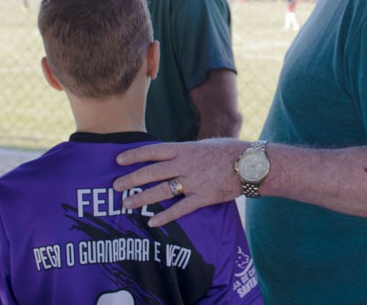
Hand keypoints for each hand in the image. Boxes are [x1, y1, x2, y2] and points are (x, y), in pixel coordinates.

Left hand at [114, 138, 244, 226]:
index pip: (154, 151)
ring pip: (162, 190)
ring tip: (127, 204)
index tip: (118, 160)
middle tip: (116, 186)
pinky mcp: (204, 197)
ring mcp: (194, 181)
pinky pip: (181, 208)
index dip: (135, 155)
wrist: (250, 164)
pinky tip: (152, 221)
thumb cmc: (229, 152)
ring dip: (142, 198)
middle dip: (132, 179)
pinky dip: (165, 216)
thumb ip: (187, 151)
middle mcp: (186, 164)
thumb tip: (171, 154)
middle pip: (153, 172)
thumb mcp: (205, 145)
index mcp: (185, 149)